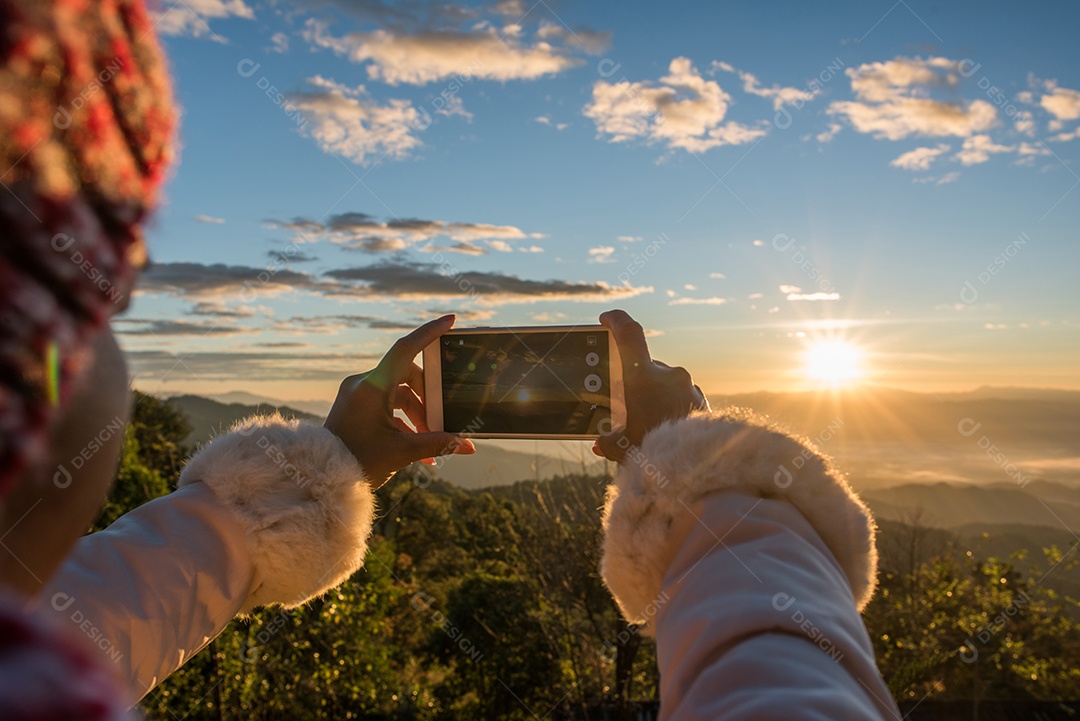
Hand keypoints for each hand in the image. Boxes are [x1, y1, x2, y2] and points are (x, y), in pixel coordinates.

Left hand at [324, 315, 474, 488]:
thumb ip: (439, 444)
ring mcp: (357, 394)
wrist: (321, 480)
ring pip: (398, 393)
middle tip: (443, 421)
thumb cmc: (358, 463)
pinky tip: (416, 446)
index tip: (450, 321)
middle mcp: (362, 384)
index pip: (406, 349)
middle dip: (428, 399)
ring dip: (418, 414)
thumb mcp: (403, 453)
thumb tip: (469, 446)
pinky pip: (386, 405)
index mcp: (372, 387)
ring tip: (430, 444)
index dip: (430, 332)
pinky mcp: (355, 406)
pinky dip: (403, 420)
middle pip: (407, 376)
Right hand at [594, 309, 707, 462]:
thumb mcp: (620, 448)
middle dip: (634, 381)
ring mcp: (689, 387)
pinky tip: (665, 427)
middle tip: (625, 401)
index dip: (615, 320)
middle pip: (645, 366)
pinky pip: (681, 396)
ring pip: (665, 382)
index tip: (606, 319)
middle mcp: (669, 375)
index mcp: (644, 378)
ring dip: (654, 396)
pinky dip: (671, 407)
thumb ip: (607, 440)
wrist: (694, 469)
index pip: (629, 333)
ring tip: (646, 421)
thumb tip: (601, 443)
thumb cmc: (653, 454)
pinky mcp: (702, 402)